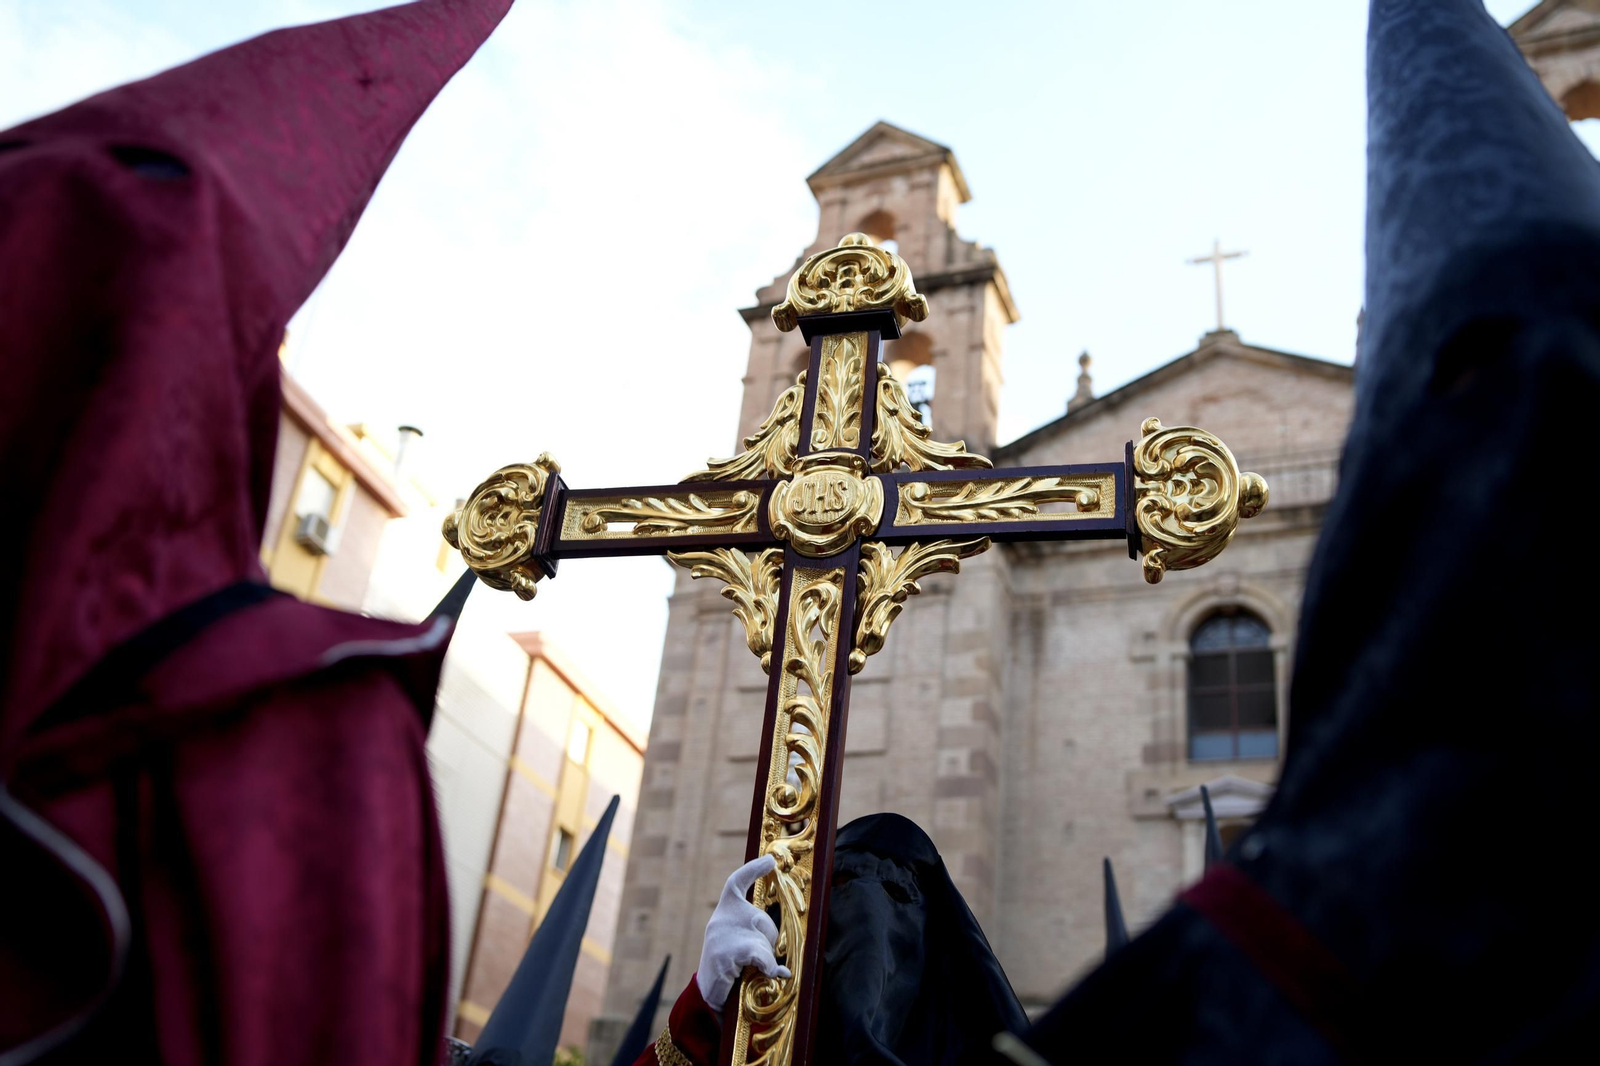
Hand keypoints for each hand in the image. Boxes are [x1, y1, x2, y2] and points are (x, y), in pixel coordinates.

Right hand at [696, 854, 790, 1007]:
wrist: (705, 994)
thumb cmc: (726, 967)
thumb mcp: (734, 940)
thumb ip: (749, 927)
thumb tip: (775, 926)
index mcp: (723, 913)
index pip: (735, 882)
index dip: (753, 869)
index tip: (769, 859)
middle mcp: (721, 918)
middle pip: (762, 918)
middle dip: (769, 940)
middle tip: (760, 960)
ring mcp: (723, 934)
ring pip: (764, 938)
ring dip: (766, 957)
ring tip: (752, 970)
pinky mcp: (728, 953)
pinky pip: (761, 954)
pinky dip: (771, 966)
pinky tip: (777, 974)